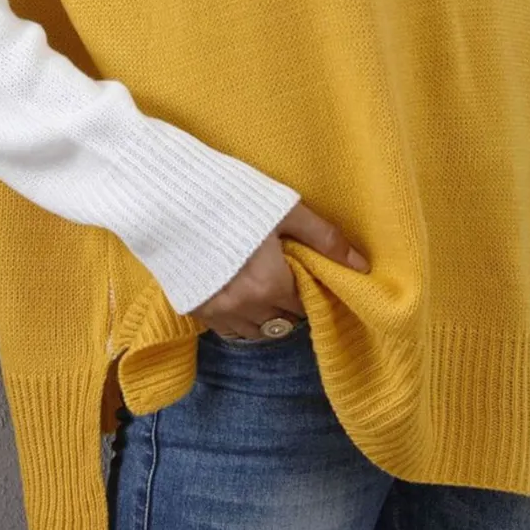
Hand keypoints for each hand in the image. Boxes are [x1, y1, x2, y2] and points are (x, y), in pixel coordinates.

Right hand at [187, 200, 369, 340]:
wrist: (168, 198)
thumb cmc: (232, 199)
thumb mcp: (286, 210)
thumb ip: (325, 239)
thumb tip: (362, 265)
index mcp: (270, 286)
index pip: (305, 306)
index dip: (310, 291)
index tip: (308, 275)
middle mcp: (244, 308)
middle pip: (282, 322)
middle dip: (290, 305)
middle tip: (288, 279)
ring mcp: (216, 313)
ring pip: (255, 332)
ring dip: (266, 316)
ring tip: (267, 290)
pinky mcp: (194, 310)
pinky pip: (227, 331)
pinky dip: (240, 320)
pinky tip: (241, 297)